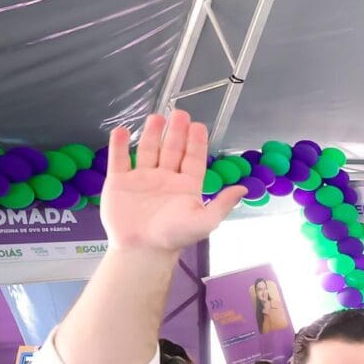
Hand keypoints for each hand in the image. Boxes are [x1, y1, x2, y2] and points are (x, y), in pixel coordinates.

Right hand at [100, 111, 243, 251]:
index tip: (199, 125)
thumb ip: (223, 203)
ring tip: (156, 118)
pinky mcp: (119, 182)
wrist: (142, 249)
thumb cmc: (174, 236)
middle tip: (180, 113)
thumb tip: (244, 188)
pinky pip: (119, 159)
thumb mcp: (205, 221)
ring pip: (148, 150)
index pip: (192, 158)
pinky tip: (121, 130)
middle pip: (172, 149)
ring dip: (151, 133)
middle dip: (176, 132)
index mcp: (186, 186)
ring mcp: (142, 178)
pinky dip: (119, 145)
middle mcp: (165, 178)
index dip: (196, 142)